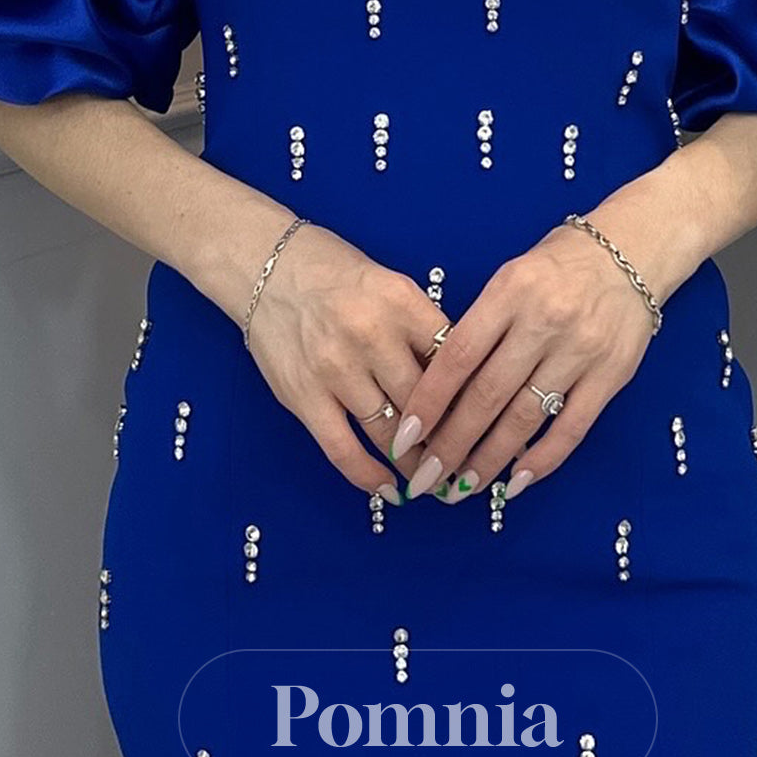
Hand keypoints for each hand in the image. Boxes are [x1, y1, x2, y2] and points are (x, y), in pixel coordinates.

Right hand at [236, 220, 449, 499]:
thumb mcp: (393, 287)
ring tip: (436, 480)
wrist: (268, 267)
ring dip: (417, 464)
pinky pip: (342, 449)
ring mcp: (335, 369)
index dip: (475, 399)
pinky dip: (369, 475)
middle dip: (451, 440)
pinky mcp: (303, 395)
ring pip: (390, 433)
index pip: (454, 361)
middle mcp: (371, 335)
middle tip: (468, 462)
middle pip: (427, 404)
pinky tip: (390, 489)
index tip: (489, 424)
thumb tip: (464, 385)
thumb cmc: (338, 275)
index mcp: (402, 302)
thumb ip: (425, 331)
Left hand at [389, 217, 658, 503]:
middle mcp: (543, 322)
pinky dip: (541, 460)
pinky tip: (514, 482)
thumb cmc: (558, 264)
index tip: (405, 436)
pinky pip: (572, 428)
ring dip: (489, 459)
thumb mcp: (509, 278)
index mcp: (509, 292)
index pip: (459, 356)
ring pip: (525, 418)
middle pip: (488, 395)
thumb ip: (480, 326)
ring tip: (462, 486)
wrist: (633, 250)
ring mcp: (580, 351)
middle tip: (426, 479)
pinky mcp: (611, 376)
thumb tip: (440, 389)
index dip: (429, 401)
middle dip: (451, 444)